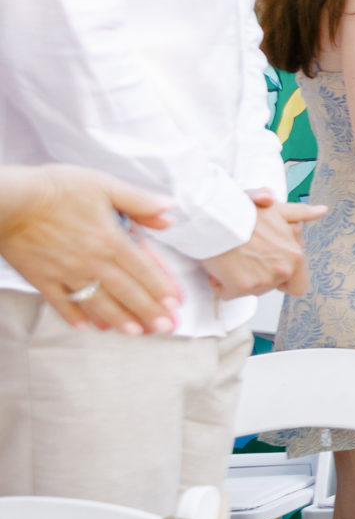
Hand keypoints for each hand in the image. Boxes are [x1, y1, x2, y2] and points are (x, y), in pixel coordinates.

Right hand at [0, 165, 182, 333]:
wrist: (10, 199)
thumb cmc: (57, 188)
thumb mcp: (105, 185)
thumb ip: (139, 201)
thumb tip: (169, 210)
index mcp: (111, 240)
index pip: (144, 271)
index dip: (162, 289)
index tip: (175, 305)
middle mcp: (92, 262)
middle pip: (126, 292)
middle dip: (148, 312)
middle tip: (165, 328)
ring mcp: (65, 273)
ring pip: (97, 302)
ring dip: (118, 319)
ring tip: (135, 332)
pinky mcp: (41, 278)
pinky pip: (60, 302)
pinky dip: (74, 315)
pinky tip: (86, 326)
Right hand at [203, 190, 327, 300]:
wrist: (215, 217)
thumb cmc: (243, 213)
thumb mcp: (276, 209)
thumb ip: (300, 213)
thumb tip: (321, 211)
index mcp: (295, 256)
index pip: (298, 286)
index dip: (283, 281)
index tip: (268, 268)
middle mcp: (283, 270)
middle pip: (270, 287)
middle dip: (257, 275)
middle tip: (244, 256)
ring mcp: (263, 280)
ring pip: (249, 290)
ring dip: (238, 279)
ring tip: (231, 258)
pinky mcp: (241, 287)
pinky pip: (228, 293)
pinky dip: (221, 284)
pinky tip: (219, 267)